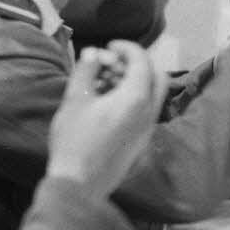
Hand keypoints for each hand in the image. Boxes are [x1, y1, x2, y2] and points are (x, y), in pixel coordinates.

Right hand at [47, 41, 167, 194]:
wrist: (80, 183)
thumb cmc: (74, 139)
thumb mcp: (74, 99)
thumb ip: (87, 70)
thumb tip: (94, 52)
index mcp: (136, 98)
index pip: (142, 61)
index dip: (127, 48)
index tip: (110, 46)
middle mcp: (149, 111)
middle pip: (155, 75)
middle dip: (135, 64)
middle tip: (111, 63)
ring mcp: (148, 127)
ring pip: (153, 94)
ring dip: (134, 81)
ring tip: (105, 82)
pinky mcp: (142, 140)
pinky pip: (146, 110)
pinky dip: (134, 98)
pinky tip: (108, 102)